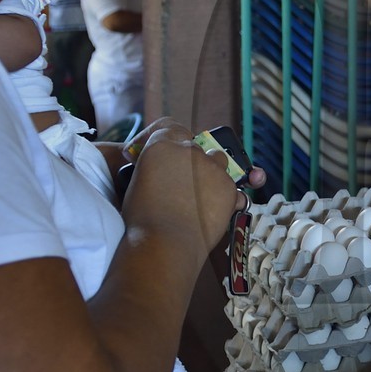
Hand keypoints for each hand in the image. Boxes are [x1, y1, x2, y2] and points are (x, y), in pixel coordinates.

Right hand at [119, 120, 247, 244]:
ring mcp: (212, 167)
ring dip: (212, 172)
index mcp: (161, 144)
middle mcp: (189, 150)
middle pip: (196, 146)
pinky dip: (225, 194)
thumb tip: (165, 170)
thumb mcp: (138, 182)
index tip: (164, 154)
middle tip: (182, 183)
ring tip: (199, 195)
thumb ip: (155, 166)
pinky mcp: (230, 186)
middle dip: (191, 161)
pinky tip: (212, 209)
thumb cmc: (143, 219)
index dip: (169, 140)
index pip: (170, 127)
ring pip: (218, 160)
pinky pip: (232, 185)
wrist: (164, 244)